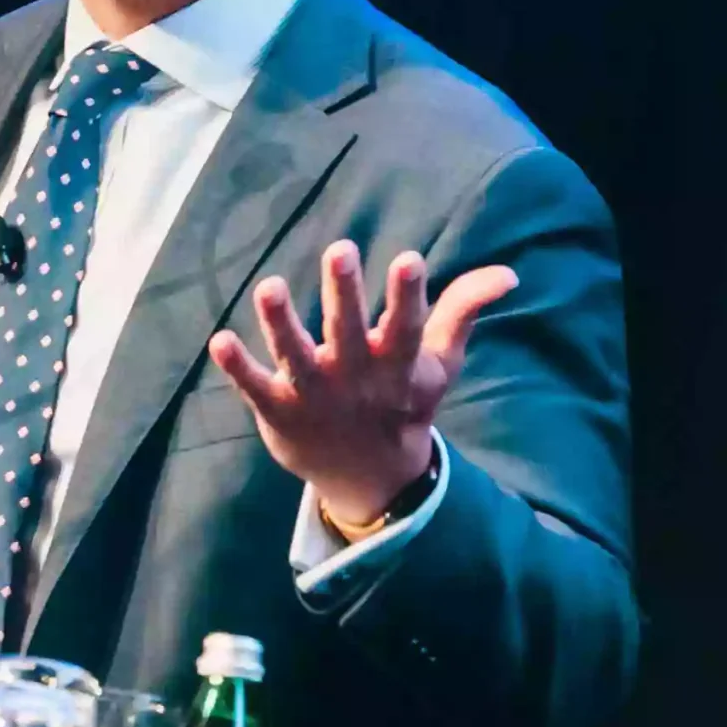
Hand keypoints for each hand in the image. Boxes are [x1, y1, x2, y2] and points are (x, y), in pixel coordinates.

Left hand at [207, 241, 517, 525]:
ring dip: (280, 322)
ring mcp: (313, 394)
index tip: (409, 259)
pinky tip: (218, 339)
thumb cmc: (403, 402)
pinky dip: (238, 367)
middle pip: (347, 330)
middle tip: (340, 249)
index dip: (407, 294)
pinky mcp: (278, 410)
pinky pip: (255, 386)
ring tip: (268, 286)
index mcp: (394, 362)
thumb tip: (508, 273)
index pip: (405, 324)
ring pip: (294, 355)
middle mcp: (353, 376)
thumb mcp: (438, 362)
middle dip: (343, 292)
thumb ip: (461, 311)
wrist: (370, 476)